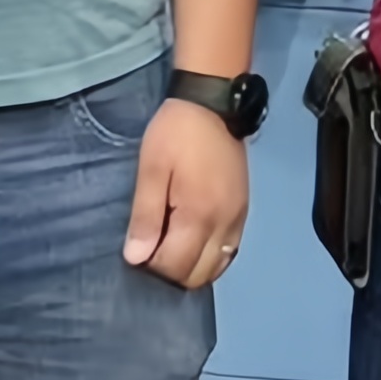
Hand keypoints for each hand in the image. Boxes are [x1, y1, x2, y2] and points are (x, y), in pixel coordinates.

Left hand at [124, 92, 250, 290]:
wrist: (213, 104)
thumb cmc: (175, 135)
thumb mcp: (151, 170)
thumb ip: (145, 216)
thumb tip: (136, 258)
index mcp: (199, 215)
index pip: (176, 266)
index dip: (152, 265)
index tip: (138, 248)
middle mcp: (224, 224)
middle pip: (199, 274)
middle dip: (172, 271)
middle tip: (153, 248)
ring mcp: (238, 219)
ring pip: (218, 267)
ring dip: (193, 267)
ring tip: (172, 246)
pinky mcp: (244, 211)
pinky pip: (230, 251)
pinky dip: (211, 257)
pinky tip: (194, 243)